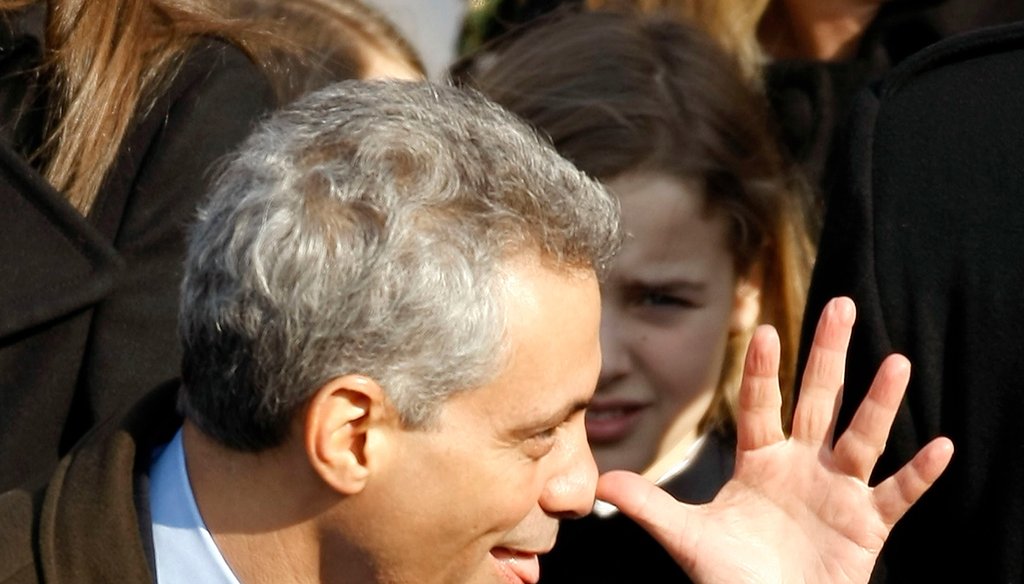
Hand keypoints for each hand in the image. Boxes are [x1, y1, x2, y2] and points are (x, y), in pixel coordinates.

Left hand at [597, 297, 952, 583]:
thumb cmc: (732, 576)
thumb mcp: (688, 539)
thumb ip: (650, 507)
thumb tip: (600, 483)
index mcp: (760, 461)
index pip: (760, 405)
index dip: (761, 370)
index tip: (763, 329)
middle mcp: (802, 466)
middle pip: (818, 401)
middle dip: (828, 356)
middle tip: (841, 305)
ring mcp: (836, 492)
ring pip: (861, 438)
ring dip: (879, 403)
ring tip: (897, 362)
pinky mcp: (866, 526)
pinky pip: (897, 495)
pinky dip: (918, 475)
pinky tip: (941, 446)